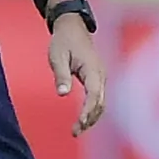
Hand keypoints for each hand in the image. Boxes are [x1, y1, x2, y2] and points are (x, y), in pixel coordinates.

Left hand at [47, 11, 106, 134]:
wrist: (72, 27)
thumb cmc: (63, 41)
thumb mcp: (57, 56)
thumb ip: (61, 75)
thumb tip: (63, 93)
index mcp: (93, 69)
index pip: (94, 95)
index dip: (88, 110)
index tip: (80, 123)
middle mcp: (101, 75)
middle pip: (100, 103)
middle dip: (90, 119)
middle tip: (75, 132)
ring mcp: (101, 77)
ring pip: (101, 103)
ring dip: (91, 117)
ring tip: (76, 130)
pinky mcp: (97, 79)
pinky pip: (98, 98)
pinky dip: (92, 110)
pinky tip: (82, 120)